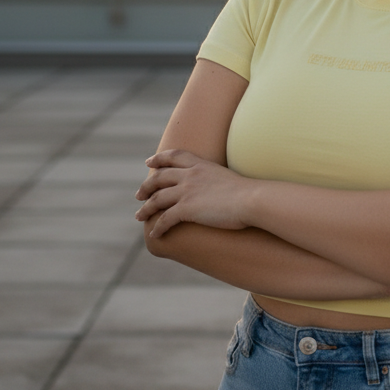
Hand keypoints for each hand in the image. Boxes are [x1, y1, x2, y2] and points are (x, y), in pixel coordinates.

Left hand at [135, 149, 252, 237]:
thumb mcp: (229, 178)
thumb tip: (218, 190)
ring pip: (157, 198)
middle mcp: (191, 175)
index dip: (159, 158)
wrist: (252, 200)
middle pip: (160, 177)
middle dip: (146, 186)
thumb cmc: (248, 193)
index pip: (174, 156)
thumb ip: (217, 180)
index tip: (149, 162)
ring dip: (145, 208)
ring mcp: (187, 191)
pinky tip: (154, 234)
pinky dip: (157, 227)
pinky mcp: (186, 209)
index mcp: (201, 164)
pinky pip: (165, 219)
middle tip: (138, 195)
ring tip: (139, 216)